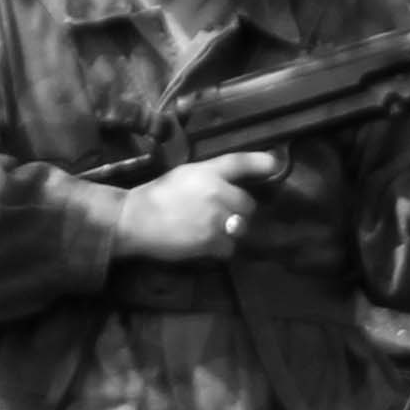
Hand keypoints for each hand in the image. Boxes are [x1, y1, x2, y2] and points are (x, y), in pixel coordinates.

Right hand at [111, 149, 285, 263]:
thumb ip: (211, 178)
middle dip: (238, 211)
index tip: (275, 164)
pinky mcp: (213, 241)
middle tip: (219, 214)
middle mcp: (216, 192)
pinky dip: (219, 248)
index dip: (260, 162)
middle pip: (248, 205)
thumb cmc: (156, 195)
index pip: (239, 162)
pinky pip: (229, 247)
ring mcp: (217, 218)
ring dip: (230, 231)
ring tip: (208, 230)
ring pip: (241, 228)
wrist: (134, 219)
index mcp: (206, 172)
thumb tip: (236, 186)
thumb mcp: (183, 176)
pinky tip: (202, 242)